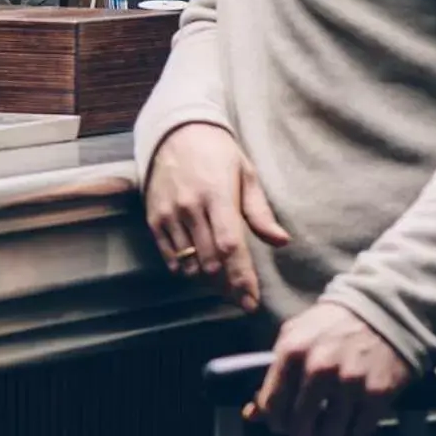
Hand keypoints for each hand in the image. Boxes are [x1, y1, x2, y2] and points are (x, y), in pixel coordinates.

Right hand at [144, 122, 289, 310]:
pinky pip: (169, 256)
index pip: (231, 246)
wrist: (175, 132)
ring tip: (220, 280)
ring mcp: (169, 213)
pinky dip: (184, 268)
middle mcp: (190, 207)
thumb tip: (281, 241)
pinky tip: (196, 267)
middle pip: (210, 261)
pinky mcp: (153, 217)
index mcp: (218, 195)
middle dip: (227, 284)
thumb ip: (260, 212)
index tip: (251, 302)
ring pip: (189, 263)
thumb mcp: (245, 174)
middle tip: (240, 295)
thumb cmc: (217, 154)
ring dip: (206, 278)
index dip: (242, 278)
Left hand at [251, 302, 413, 435]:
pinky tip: (355, 416)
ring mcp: (349, 382)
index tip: (281, 423)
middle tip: (308, 426)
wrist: (381, 311)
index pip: (272, 404)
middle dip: (301, 431)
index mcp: (292, 351)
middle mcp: (318, 368)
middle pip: (300, 425)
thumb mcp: (294, 336)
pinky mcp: (378, 393)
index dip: (274, 420)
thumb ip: (272, 374)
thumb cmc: (330, 325)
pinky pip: (360, 432)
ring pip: (331, 434)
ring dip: (331, 432)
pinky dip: (356, 430)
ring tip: (333, 419)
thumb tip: (251, 414)